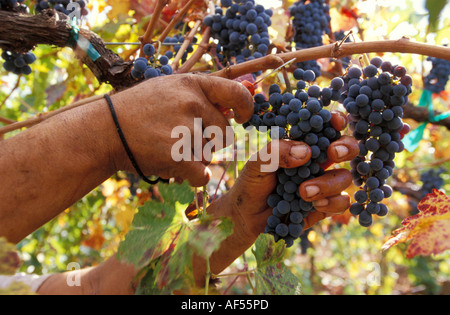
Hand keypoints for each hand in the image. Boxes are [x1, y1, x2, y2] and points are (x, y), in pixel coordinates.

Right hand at [110, 74, 253, 186]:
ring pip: (210, 155)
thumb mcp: (168, 88)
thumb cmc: (138, 109)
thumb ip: (200, 94)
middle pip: (224, 133)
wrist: (105, 130)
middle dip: (209, 140)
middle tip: (180, 138)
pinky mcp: (178, 156)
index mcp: (192, 85)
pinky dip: (193, 176)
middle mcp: (192, 104)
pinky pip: (203, 174)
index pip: (237, 93)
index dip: (246, 107)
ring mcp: (185, 129)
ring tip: (167, 147)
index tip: (243, 118)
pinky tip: (175, 167)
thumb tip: (235, 105)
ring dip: (195, 158)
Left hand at [224, 111, 358, 241]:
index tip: (336, 122)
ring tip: (304, 191)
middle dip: (346, 147)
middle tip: (332, 153)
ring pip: (344, 177)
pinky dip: (331, 202)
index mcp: (302, 144)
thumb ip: (276, 152)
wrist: (246, 216)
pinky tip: (314, 205)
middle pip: (347, 148)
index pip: (325, 127)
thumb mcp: (257, 163)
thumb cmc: (251, 183)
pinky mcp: (325, 206)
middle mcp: (317, 162)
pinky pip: (341, 202)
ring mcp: (323, 184)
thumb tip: (305, 152)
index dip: (336, 121)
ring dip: (328, 183)